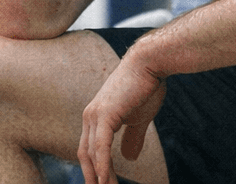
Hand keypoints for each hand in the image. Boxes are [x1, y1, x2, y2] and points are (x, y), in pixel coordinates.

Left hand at [78, 49, 167, 183]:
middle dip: (92, 177)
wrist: (150, 63)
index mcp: (95, 117)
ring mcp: (95, 115)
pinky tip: (105, 180)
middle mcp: (90, 116)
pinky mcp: (105, 114)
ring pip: (92, 154)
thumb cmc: (146, 87)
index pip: (89, 150)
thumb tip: (128, 158)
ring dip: (99, 177)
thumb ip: (132, 138)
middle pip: (85, 155)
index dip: (93, 170)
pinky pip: (100, 147)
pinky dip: (102, 165)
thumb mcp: (139, 119)